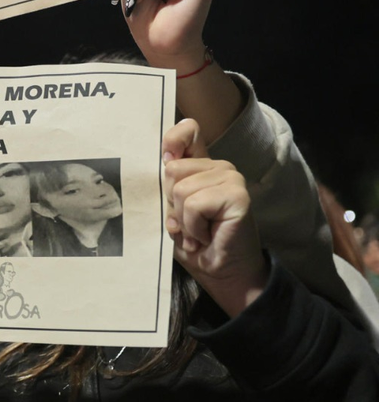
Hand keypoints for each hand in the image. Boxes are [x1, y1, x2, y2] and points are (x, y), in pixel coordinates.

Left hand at [162, 119, 267, 316]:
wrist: (220, 272)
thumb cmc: (194, 242)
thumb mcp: (171, 209)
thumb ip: (168, 183)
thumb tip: (165, 159)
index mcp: (201, 166)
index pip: (188, 129)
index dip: (173, 139)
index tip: (166, 157)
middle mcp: (218, 166)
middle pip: (172, 169)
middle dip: (171, 203)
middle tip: (188, 223)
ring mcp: (231, 178)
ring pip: (181, 189)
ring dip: (183, 219)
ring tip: (198, 232)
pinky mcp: (237, 195)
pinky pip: (194, 205)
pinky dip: (193, 227)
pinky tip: (206, 236)